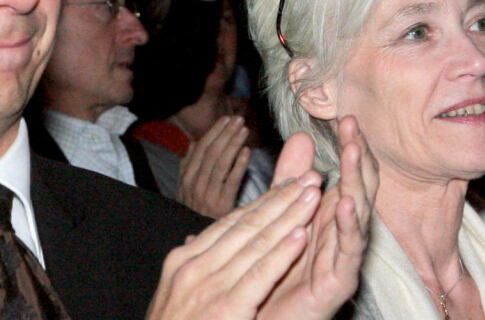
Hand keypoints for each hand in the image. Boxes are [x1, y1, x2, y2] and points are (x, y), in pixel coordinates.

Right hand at [147, 172, 322, 319]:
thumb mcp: (173, 297)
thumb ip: (191, 266)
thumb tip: (194, 240)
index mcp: (183, 260)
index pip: (231, 222)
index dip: (264, 201)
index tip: (287, 184)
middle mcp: (193, 266)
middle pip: (247, 224)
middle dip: (281, 198)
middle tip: (308, 177)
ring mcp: (207, 287)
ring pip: (257, 242)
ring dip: (289, 216)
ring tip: (311, 196)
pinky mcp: (226, 310)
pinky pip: (259, 275)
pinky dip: (282, 254)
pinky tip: (301, 236)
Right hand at [177, 116, 249, 217]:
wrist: (202, 251)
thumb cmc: (198, 216)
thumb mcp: (187, 193)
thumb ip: (189, 167)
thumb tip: (191, 143)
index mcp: (185, 179)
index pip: (200, 149)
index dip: (214, 132)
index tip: (226, 119)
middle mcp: (193, 186)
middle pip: (210, 153)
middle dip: (225, 133)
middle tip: (238, 119)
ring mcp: (206, 197)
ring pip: (220, 163)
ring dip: (232, 143)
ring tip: (244, 130)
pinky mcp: (221, 207)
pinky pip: (230, 182)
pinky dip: (238, 165)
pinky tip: (247, 152)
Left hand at [257, 117, 378, 319]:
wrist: (261, 311)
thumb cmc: (277, 260)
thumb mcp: (282, 210)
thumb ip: (291, 177)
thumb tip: (301, 136)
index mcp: (331, 212)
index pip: (349, 173)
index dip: (349, 146)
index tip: (346, 118)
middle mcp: (342, 230)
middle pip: (357, 186)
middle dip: (356, 155)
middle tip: (352, 125)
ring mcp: (343, 256)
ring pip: (358, 213)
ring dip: (356, 181)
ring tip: (354, 151)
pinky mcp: (339, 281)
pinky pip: (347, 251)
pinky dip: (348, 225)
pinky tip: (345, 202)